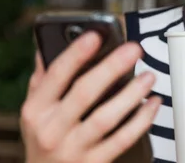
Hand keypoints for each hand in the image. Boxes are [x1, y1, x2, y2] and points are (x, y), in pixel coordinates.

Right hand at [20, 31, 160, 162]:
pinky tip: (151, 104)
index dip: (76, 54)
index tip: (95, 36)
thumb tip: (47, 45)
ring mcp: (73, 149)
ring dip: (131, 94)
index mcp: (36, 110)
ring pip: (106, 118)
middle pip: (84, 93)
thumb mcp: (33, 113)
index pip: (56, 75)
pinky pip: (122, 140)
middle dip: (111, 68)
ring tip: (148, 76)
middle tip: (133, 50)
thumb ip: (41, 80)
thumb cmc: (42, 140)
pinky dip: (140, 121)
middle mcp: (52, 129)